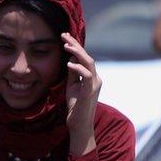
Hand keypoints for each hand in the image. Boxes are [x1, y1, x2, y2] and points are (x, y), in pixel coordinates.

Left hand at [63, 33, 100, 155]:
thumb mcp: (72, 86)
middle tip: (64, 35)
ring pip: (89, 63)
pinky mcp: (90, 92)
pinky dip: (77, 68)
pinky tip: (68, 64)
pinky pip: (86, 76)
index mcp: (92, 77)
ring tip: (66, 46)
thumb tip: (71, 58)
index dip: (76, 46)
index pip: (85, 57)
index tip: (65, 37)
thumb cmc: (76, 106)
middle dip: (75, 44)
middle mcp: (96, 79)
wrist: (79, 125)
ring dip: (77, 52)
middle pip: (87, 56)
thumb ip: (73, 73)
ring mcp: (95, 85)